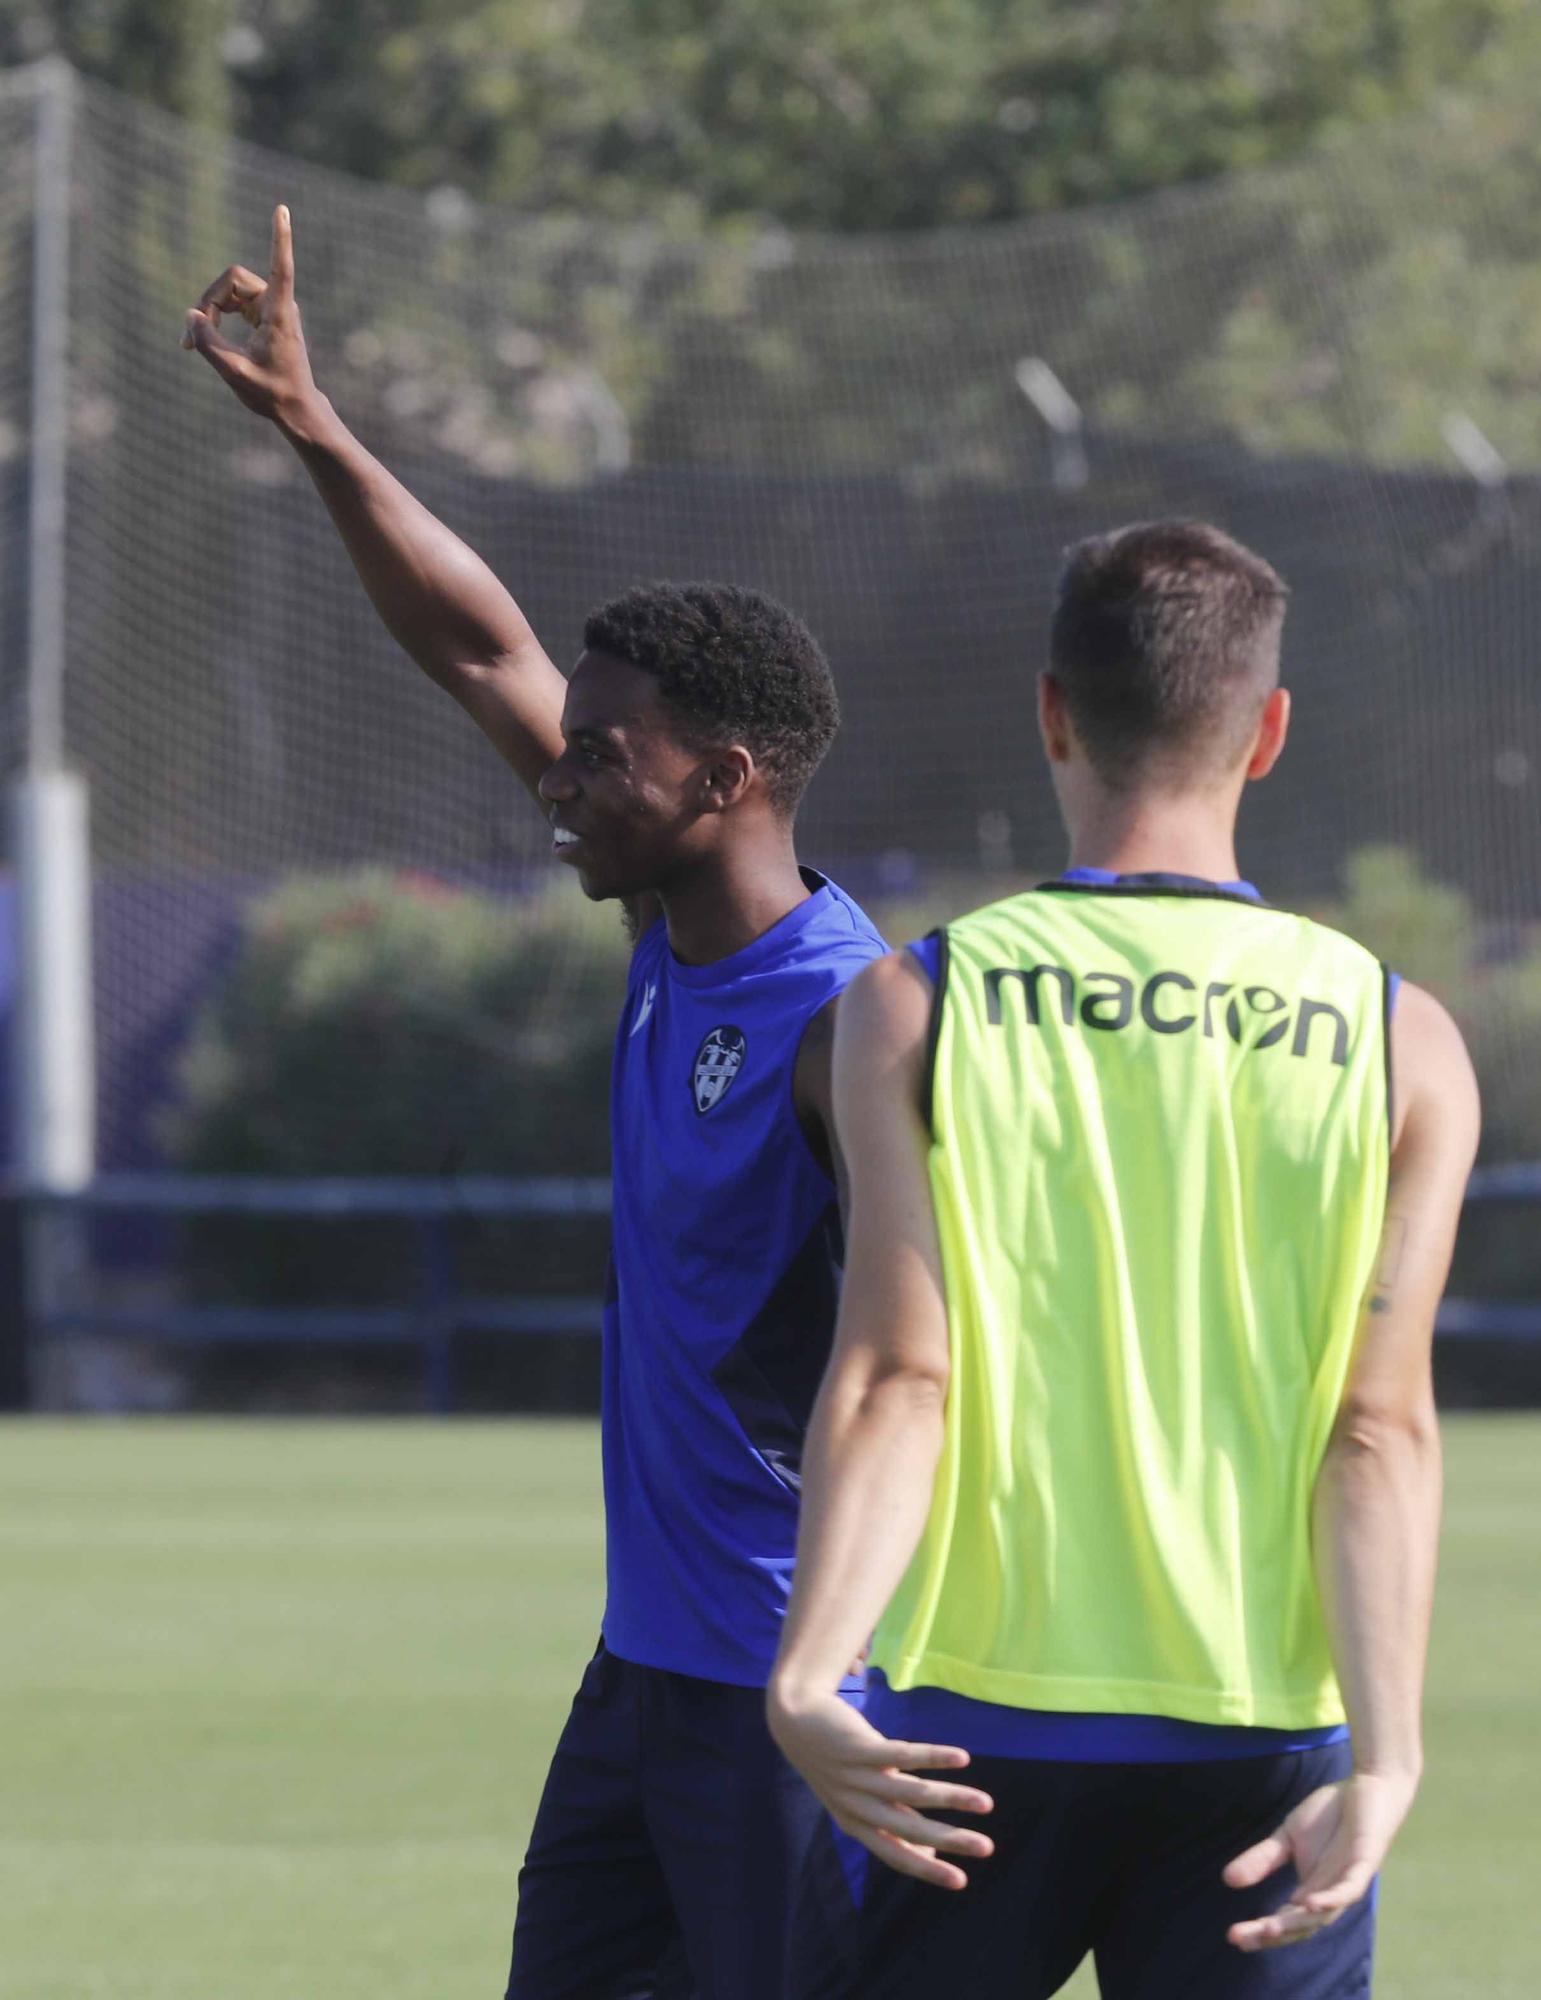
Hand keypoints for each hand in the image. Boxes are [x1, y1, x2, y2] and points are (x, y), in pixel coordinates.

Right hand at [182, 205, 318, 428]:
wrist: (295, 409)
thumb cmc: (271, 394)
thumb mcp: (233, 372)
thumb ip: (208, 342)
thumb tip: (192, 314)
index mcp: (279, 314)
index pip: (281, 268)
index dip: (279, 238)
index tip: (283, 209)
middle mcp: (278, 304)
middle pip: (232, 281)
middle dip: (208, 303)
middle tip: (190, 340)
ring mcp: (271, 307)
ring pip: (229, 290)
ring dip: (209, 311)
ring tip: (192, 343)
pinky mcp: (264, 314)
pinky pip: (232, 302)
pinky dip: (216, 316)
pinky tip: (201, 334)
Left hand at [767, 1685, 993, 1890]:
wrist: (794, 1720)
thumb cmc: (835, 1764)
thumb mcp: (858, 1798)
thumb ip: (892, 1821)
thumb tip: (930, 1853)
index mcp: (856, 1824)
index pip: (896, 1855)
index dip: (927, 1869)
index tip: (962, 1881)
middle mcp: (856, 1806)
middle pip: (909, 1829)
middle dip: (950, 1841)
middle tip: (986, 1848)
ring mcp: (856, 1776)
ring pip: (912, 1793)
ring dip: (953, 1798)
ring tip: (985, 1802)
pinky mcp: (858, 1746)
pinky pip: (902, 1755)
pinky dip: (934, 1757)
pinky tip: (961, 1757)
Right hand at [1224, 1770, 1416, 1951]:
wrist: (1367, 1786)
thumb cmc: (1331, 1815)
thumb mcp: (1287, 1837)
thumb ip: (1263, 1860)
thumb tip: (1227, 1880)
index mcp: (1311, 1891)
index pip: (1286, 1921)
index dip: (1262, 1931)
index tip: (1233, 1938)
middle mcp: (1329, 1894)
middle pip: (1300, 1927)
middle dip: (1270, 1934)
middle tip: (1238, 1937)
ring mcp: (1347, 1882)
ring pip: (1323, 1916)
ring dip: (1296, 1924)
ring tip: (1268, 1928)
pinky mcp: (1363, 1865)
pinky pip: (1347, 1891)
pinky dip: (1329, 1900)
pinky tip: (1309, 1903)